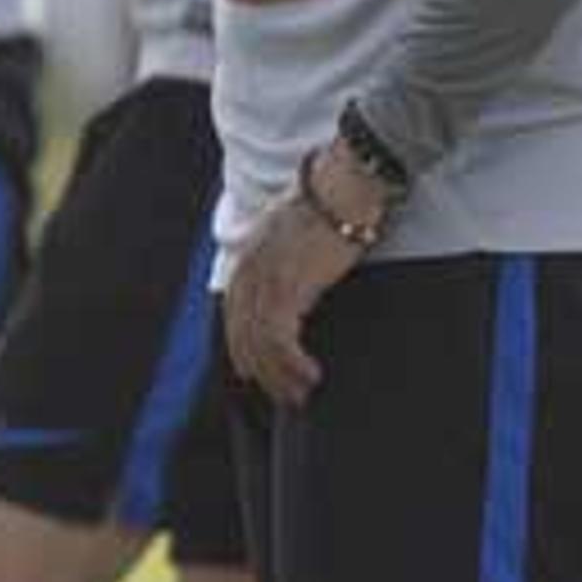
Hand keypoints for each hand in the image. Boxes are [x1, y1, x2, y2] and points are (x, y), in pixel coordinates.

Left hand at [223, 144, 383, 403]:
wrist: (344, 186)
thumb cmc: (331, 202)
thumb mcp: (294, 229)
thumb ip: (283, 255)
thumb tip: (294, 280)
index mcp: (248, 255)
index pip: (236, 314)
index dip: (243, 347)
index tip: (255, 372)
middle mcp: (250, 269)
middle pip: (243, 334)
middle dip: (261, 370)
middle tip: (282, 395)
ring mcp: (266, 280)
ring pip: (261, 344)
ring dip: (280, 375)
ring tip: (299, 394)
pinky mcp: (288, 288)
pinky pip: (280, 340)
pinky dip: (292, 363)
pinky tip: (309, 375)